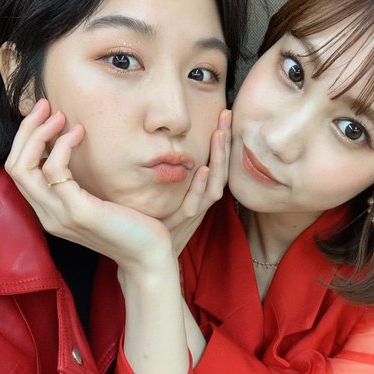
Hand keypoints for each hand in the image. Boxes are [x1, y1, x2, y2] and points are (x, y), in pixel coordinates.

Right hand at [5, 99, 173, 274]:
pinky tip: (79, 134)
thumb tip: (75, 149)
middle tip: (47, 106)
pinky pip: (55, 170)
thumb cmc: (131, 226)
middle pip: (14, 165)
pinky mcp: (78, 212)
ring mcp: (60, 215)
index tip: (46, 115)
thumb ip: (81, 183)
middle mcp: (48, 215)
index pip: (20, 171)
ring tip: (62, 117)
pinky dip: (61, 146)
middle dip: (27, 130)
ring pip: (24, 167)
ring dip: (39, 134)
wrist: (150, 256)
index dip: (26, 139)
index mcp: (51, 211)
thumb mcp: (99, 201)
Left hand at [164, 108, 230, 254]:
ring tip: (220, 133)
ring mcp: (194, 212)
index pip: (215, 161)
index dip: (221, 139)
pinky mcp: (183, 222)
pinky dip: (201, 186)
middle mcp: (200, 200)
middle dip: (225, 141)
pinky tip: (204, 169)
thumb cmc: (154, 227)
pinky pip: (196, 203)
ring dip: (219, 158)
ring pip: (214, 183)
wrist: (148, 261)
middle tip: (226, 114)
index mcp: (197, 192)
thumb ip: (169, 175)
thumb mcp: (165, 196)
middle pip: (220, 167)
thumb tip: (162, 147)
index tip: (223, 113)